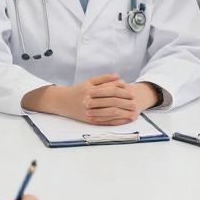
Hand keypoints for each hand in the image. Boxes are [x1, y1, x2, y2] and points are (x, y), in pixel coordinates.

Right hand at [23, 73, 140, 125]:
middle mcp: (91, 102)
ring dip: (123, 115)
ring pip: (110, 114)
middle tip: (136, 105)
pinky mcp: (90, 121)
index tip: (132, 93)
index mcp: (91, 91)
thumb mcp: (89, 81)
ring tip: (133, 114)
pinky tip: (124, 120)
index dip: (123, 92)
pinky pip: (106, 122)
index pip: (111, 91)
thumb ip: (104, 79)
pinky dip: (116, 122)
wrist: (63, 102)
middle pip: (112, 103)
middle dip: (126, 104)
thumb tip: (119, 77)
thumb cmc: (78, 90)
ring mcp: (90, 113)